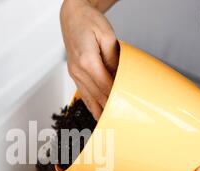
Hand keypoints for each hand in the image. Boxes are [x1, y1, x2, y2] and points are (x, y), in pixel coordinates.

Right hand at [60, 0, 118, 119]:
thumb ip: (113, 59)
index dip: (116, 96)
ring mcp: (74, 73)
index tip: (126, 105)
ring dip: (100, 111)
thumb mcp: (108, 36)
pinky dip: (91, 105)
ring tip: (110, 124)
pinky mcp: (74, 74)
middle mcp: (78, 70)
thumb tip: (119, 77)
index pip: (105, 85)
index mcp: (86, 60)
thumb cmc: (89, 23)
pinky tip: (97, 114)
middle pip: (97, 94)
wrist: (73, 17)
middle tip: (122, 119)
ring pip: (89, 98)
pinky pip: (83, 94)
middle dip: (110, 107)